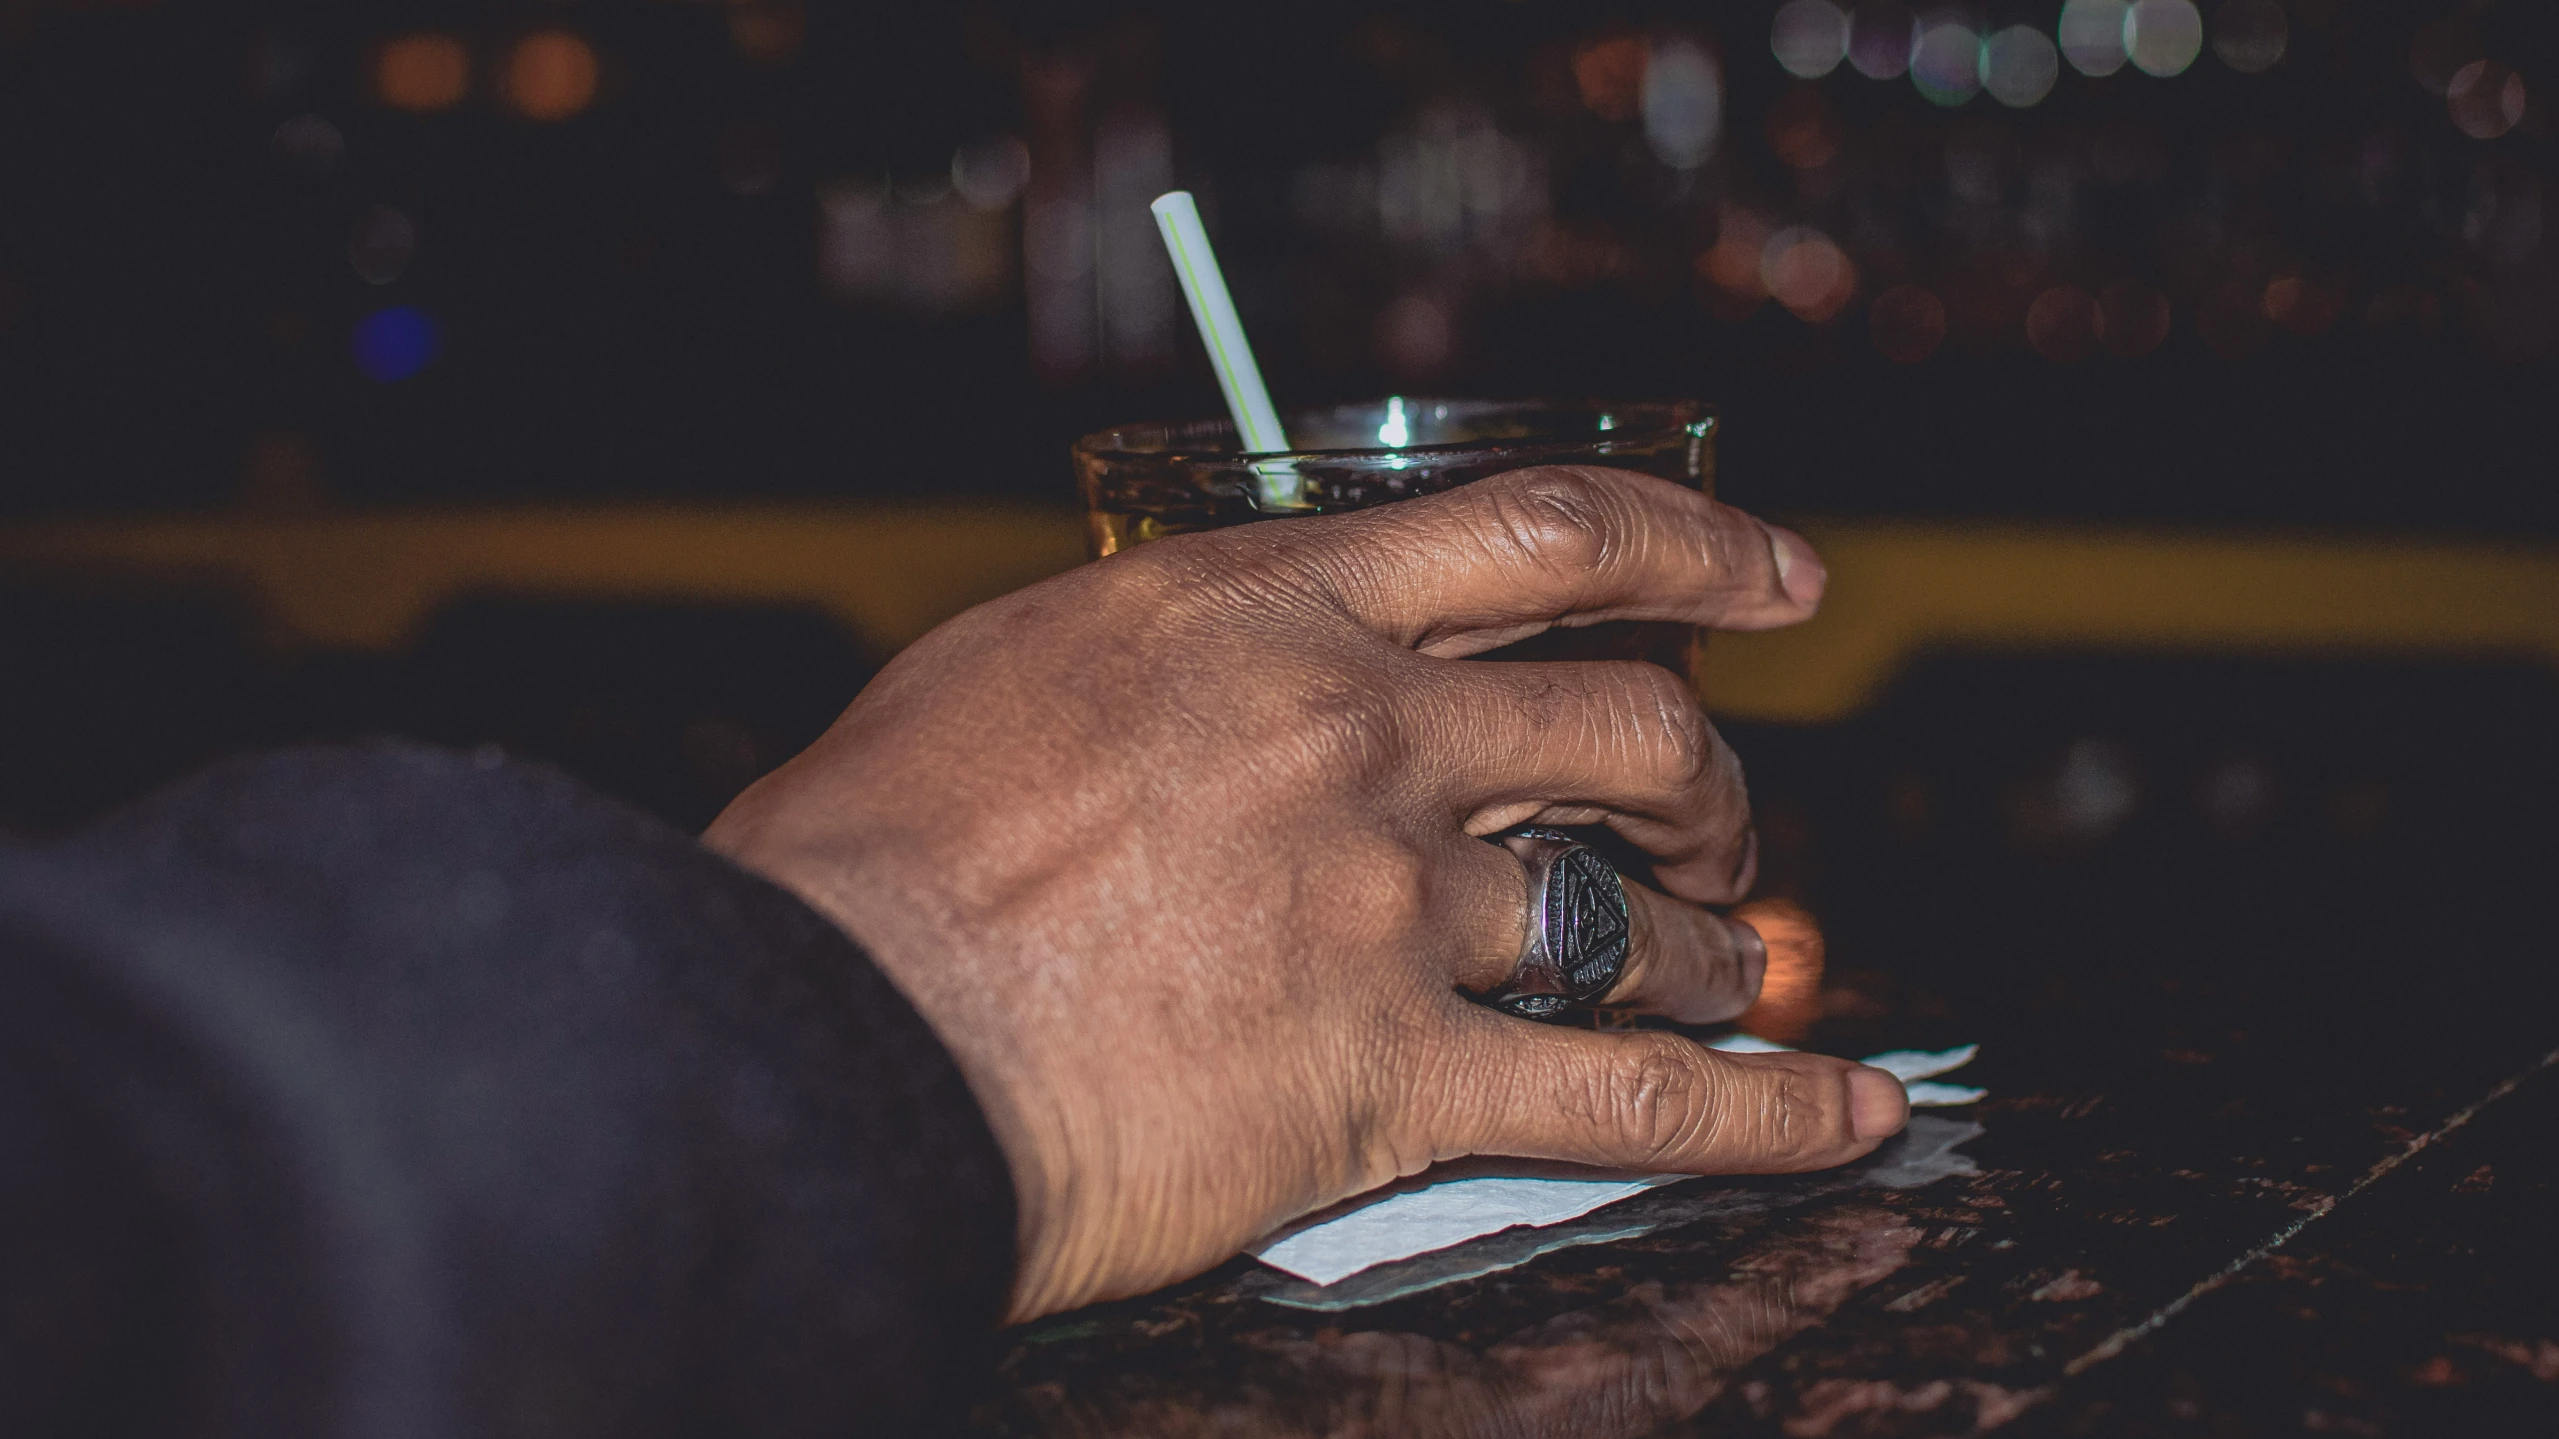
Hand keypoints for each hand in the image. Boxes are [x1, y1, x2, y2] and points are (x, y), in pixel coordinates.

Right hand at [704, 466, 1909, 1320]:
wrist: (830, 1034)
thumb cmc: (871, 861)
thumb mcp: (1016, 673)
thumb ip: (1167, 650)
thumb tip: (1227, 651)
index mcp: (1263, 614)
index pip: (1541, 533)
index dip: (1690, 543)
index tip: (1769, 575)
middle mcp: (1355, 737)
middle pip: (1629, 721)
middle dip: (1709, 771)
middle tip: (1714, 812)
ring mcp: (1386, 905)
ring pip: (1639, 907)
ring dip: (1713, 933)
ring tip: (1726, 957)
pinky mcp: (1394, 1077)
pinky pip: (1635, 1096)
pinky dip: (1767, 1110)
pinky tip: (1848, 1109)